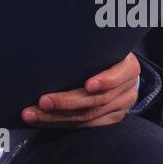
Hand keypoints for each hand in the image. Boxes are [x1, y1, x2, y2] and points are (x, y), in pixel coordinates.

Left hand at [21, 52, 138, 127]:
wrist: (122, 69)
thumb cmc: (105, 51)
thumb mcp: (104, 44)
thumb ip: (90, 45)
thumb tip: (58, 37)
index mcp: (129, 67)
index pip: (118, 76)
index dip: (105, 81)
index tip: (88, 85)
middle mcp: (127, 90)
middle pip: (97, 100)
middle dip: (67, 102)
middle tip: (43, 102)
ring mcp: (120, 108)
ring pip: (87, 117)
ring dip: (56, 117)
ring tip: (33, 114)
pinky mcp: (110, 119)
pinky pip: (84, 126)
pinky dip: (60, 123)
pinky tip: (42, 121)